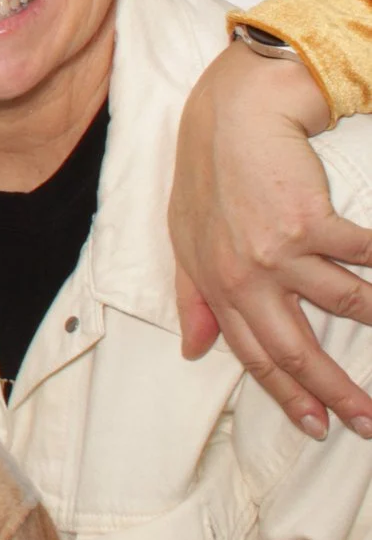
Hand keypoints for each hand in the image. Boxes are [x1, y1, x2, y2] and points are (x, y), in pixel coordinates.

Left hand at [170, 40, 371, 438]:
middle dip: (335, 392)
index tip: (315, 425)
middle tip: (366, 421)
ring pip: (344, 304)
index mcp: (214, 282)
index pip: (252, 352)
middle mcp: (243, 275)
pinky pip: (364, 259)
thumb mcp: (185, 237)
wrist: (232, 115)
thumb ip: (193, 296)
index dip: (286, 393)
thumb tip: (194, 350)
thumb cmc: (210, 173)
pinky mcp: (310, 224)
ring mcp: (277, 252)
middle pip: (295, 349)